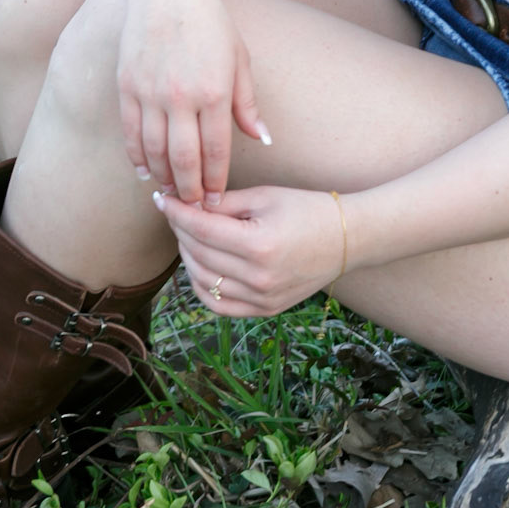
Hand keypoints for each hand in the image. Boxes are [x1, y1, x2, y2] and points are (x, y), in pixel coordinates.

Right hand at [116, 0, 269, 205]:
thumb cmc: (210, 21)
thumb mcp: (239, 58)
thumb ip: (247, 103)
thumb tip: (261, 139)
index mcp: (215, 91)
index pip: (216, 151)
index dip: (216, 181)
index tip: (216, 200)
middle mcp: (181, 96)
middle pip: (184, 160)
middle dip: (190, 189)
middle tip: (194, 207)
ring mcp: (150, 92)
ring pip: (154, 151)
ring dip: (163, 178)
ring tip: (171, 193)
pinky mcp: (127, 85)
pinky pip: (130, 132)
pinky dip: (136, 156)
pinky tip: (144, 170)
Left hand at [154, 184, 346, 317]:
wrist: (347, 239)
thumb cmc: (307, 209)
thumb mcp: (264, 197)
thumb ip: (222, 202)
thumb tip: (184, 202)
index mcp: (260, 244)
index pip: (201, 228)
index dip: (176, 212)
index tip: (161, 198)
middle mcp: (259, 277)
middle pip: (198, 254)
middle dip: (179, 230)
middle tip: (176, 211)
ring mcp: (262, 299)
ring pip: (202, 281)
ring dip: (187, 256)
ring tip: (189, 234)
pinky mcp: (265, 310)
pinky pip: (218, 305)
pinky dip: (201, 286)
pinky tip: (199, 264)